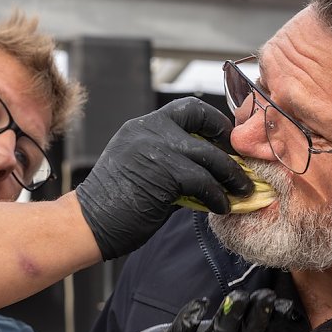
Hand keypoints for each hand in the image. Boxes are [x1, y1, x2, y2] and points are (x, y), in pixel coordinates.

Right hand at [75, 97, 253, 259]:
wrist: (87, 223)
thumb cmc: (115, 206)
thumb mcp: (143, 172)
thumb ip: (172, 165)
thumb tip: (208, 175)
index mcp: (142, 127)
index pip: (187, 108)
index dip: (213, 121)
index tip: (227, 142)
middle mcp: (148, 130)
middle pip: (201, 117)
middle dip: (228, 139)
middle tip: (242, 162)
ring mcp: (155, 148)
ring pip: (210, 155)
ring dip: (233, 175)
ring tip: (244, 190)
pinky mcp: (163, 172)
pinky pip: (204, 181)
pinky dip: (218, 196)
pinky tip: (222, 207)